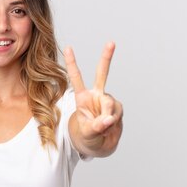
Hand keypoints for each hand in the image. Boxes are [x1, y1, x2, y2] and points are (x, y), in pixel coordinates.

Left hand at [64, 42, 123, 156]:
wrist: (101, 144)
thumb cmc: (88, 136)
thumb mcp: (88, 132)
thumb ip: (96, 126)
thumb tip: (109, 119)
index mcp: (82, 97)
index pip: (76, 78)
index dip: (72, 63)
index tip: (69, 47)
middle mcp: (96, 95)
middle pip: (102, 74)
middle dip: (107, 58)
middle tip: (111, 43)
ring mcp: (108, 101)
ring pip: (110, 105)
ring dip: (107, 118)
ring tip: (101, 128)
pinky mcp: (117, 108)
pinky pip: (116, 114)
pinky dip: (113, 122)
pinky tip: (109, 127)